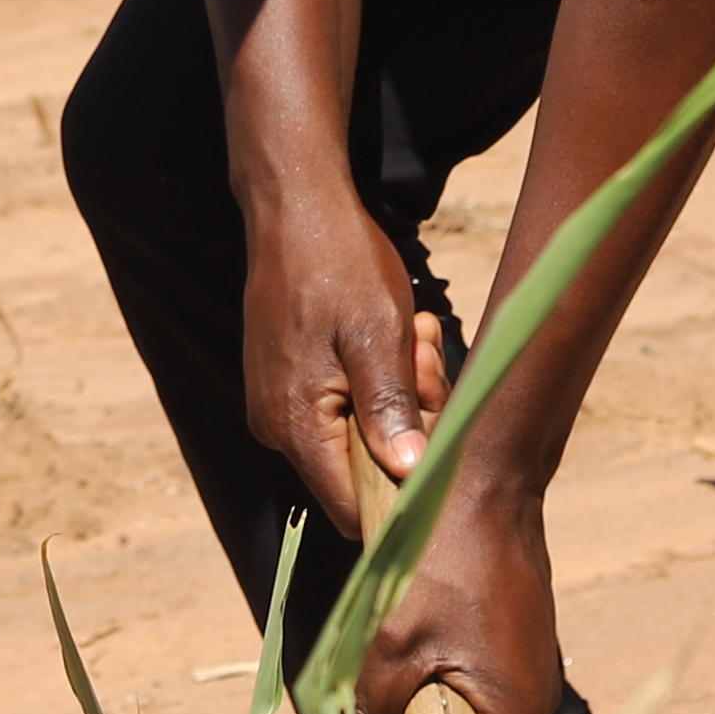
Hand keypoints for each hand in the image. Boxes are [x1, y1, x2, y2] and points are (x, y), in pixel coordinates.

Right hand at [244, 190, 440, 552]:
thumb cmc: (338, 263)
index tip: (438, 438)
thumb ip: (388, 410)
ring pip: (361, 432)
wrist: (293, 205)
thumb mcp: (378, 334)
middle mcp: (276, 426)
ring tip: (411, 336)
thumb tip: (408, 476)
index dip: (405, 492)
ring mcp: (277, 404)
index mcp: (294, 425)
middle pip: (363, 469)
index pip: (354, 508)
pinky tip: (389, 334)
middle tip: (425, 360)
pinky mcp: (285, 382)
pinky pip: (343, 404)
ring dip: (398, 394)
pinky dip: (376, 377)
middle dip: (408, 423)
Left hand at [365, 467, 567, 713]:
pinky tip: (402, 665)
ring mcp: (526, 669)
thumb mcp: (391, 643)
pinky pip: (474, 689)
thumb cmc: (441, 558)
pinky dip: (437, 691)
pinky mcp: (514, 642)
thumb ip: (377, 711)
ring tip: (378, 704)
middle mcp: (532, 700)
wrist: (484, 478)